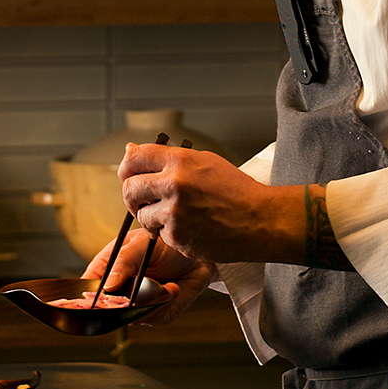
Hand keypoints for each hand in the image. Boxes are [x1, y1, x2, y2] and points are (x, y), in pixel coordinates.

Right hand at [82, 228, 214, 326]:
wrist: (199, 255)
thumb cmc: (168, 243)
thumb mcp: (142, 244)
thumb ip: (123, 262)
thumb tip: (107, 286)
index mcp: (110, 266)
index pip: (88, 285)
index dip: (87, 295)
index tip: (96, 298)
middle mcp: (120, 288)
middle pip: (107, 308)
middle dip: (123, 303)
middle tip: (136, 293)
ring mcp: (137, 303)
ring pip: (131, 316)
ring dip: (149, 301)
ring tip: (164, 284)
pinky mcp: (156, 313)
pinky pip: (153, 318)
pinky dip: (164, 304)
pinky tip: (173, 289)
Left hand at [117, 143, 301, 264]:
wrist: (260, 220)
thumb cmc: (237, 191)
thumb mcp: (204, 162)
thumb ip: (167, 158)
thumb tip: (131, 151)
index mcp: (180, 160)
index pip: (134, 158)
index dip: (127, 168)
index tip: (129, 175)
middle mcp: (174, 184)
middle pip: (129, 188)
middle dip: (133, 197)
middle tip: (143, 201)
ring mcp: (175, 212)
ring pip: (141, 215)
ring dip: (151, 218)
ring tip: (175, 216)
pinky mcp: (178, 236)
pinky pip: (159, 235)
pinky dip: (170, 233)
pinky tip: (190, 228)